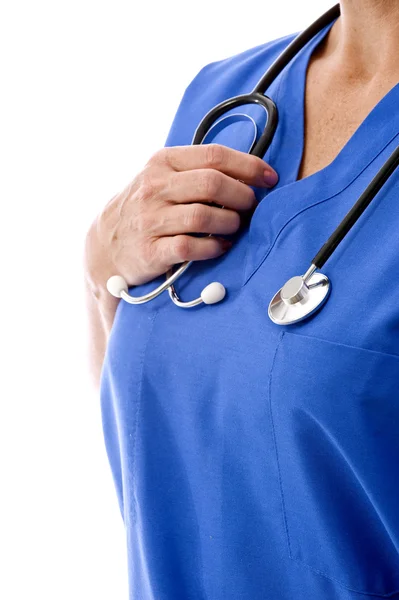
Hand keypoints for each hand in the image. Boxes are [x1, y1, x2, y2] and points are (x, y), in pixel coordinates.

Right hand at [86, 144, 277, 289]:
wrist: (106, 244)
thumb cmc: (147, 207)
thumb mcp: (162, 178)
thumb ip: (197, 171)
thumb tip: (249, 173)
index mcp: (163, 162)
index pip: (214, 156)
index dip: (249, 166)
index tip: (269, 178)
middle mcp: (154, 187)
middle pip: (213, 184)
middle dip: (242, 196)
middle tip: (251, 207)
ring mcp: (150, 220)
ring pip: (204, 216)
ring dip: (230, 223)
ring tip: (234, 228)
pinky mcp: (151, 251)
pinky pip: (191, 247)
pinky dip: (213, 248)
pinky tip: (220, 246)